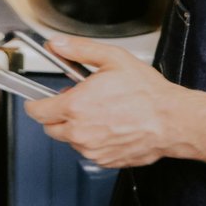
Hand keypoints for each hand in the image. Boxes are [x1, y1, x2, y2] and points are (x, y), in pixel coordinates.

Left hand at [25, 35, 182, 167]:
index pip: (38, 111)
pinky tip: (109, 124)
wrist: (171, 120)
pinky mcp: (105, 161)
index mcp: (76, 106)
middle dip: (57, 114)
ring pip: (70, 139)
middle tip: (76, 99)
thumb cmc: (146, 92)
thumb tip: (57, 45)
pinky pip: (88, 150)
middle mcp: (80, 132)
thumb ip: (79, 50)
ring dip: (76, 126)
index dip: (35, 103)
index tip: (36, 100)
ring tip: (99, 110)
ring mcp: (92, 149)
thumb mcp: (112, 58)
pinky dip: (93, 139)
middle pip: (51, 127)